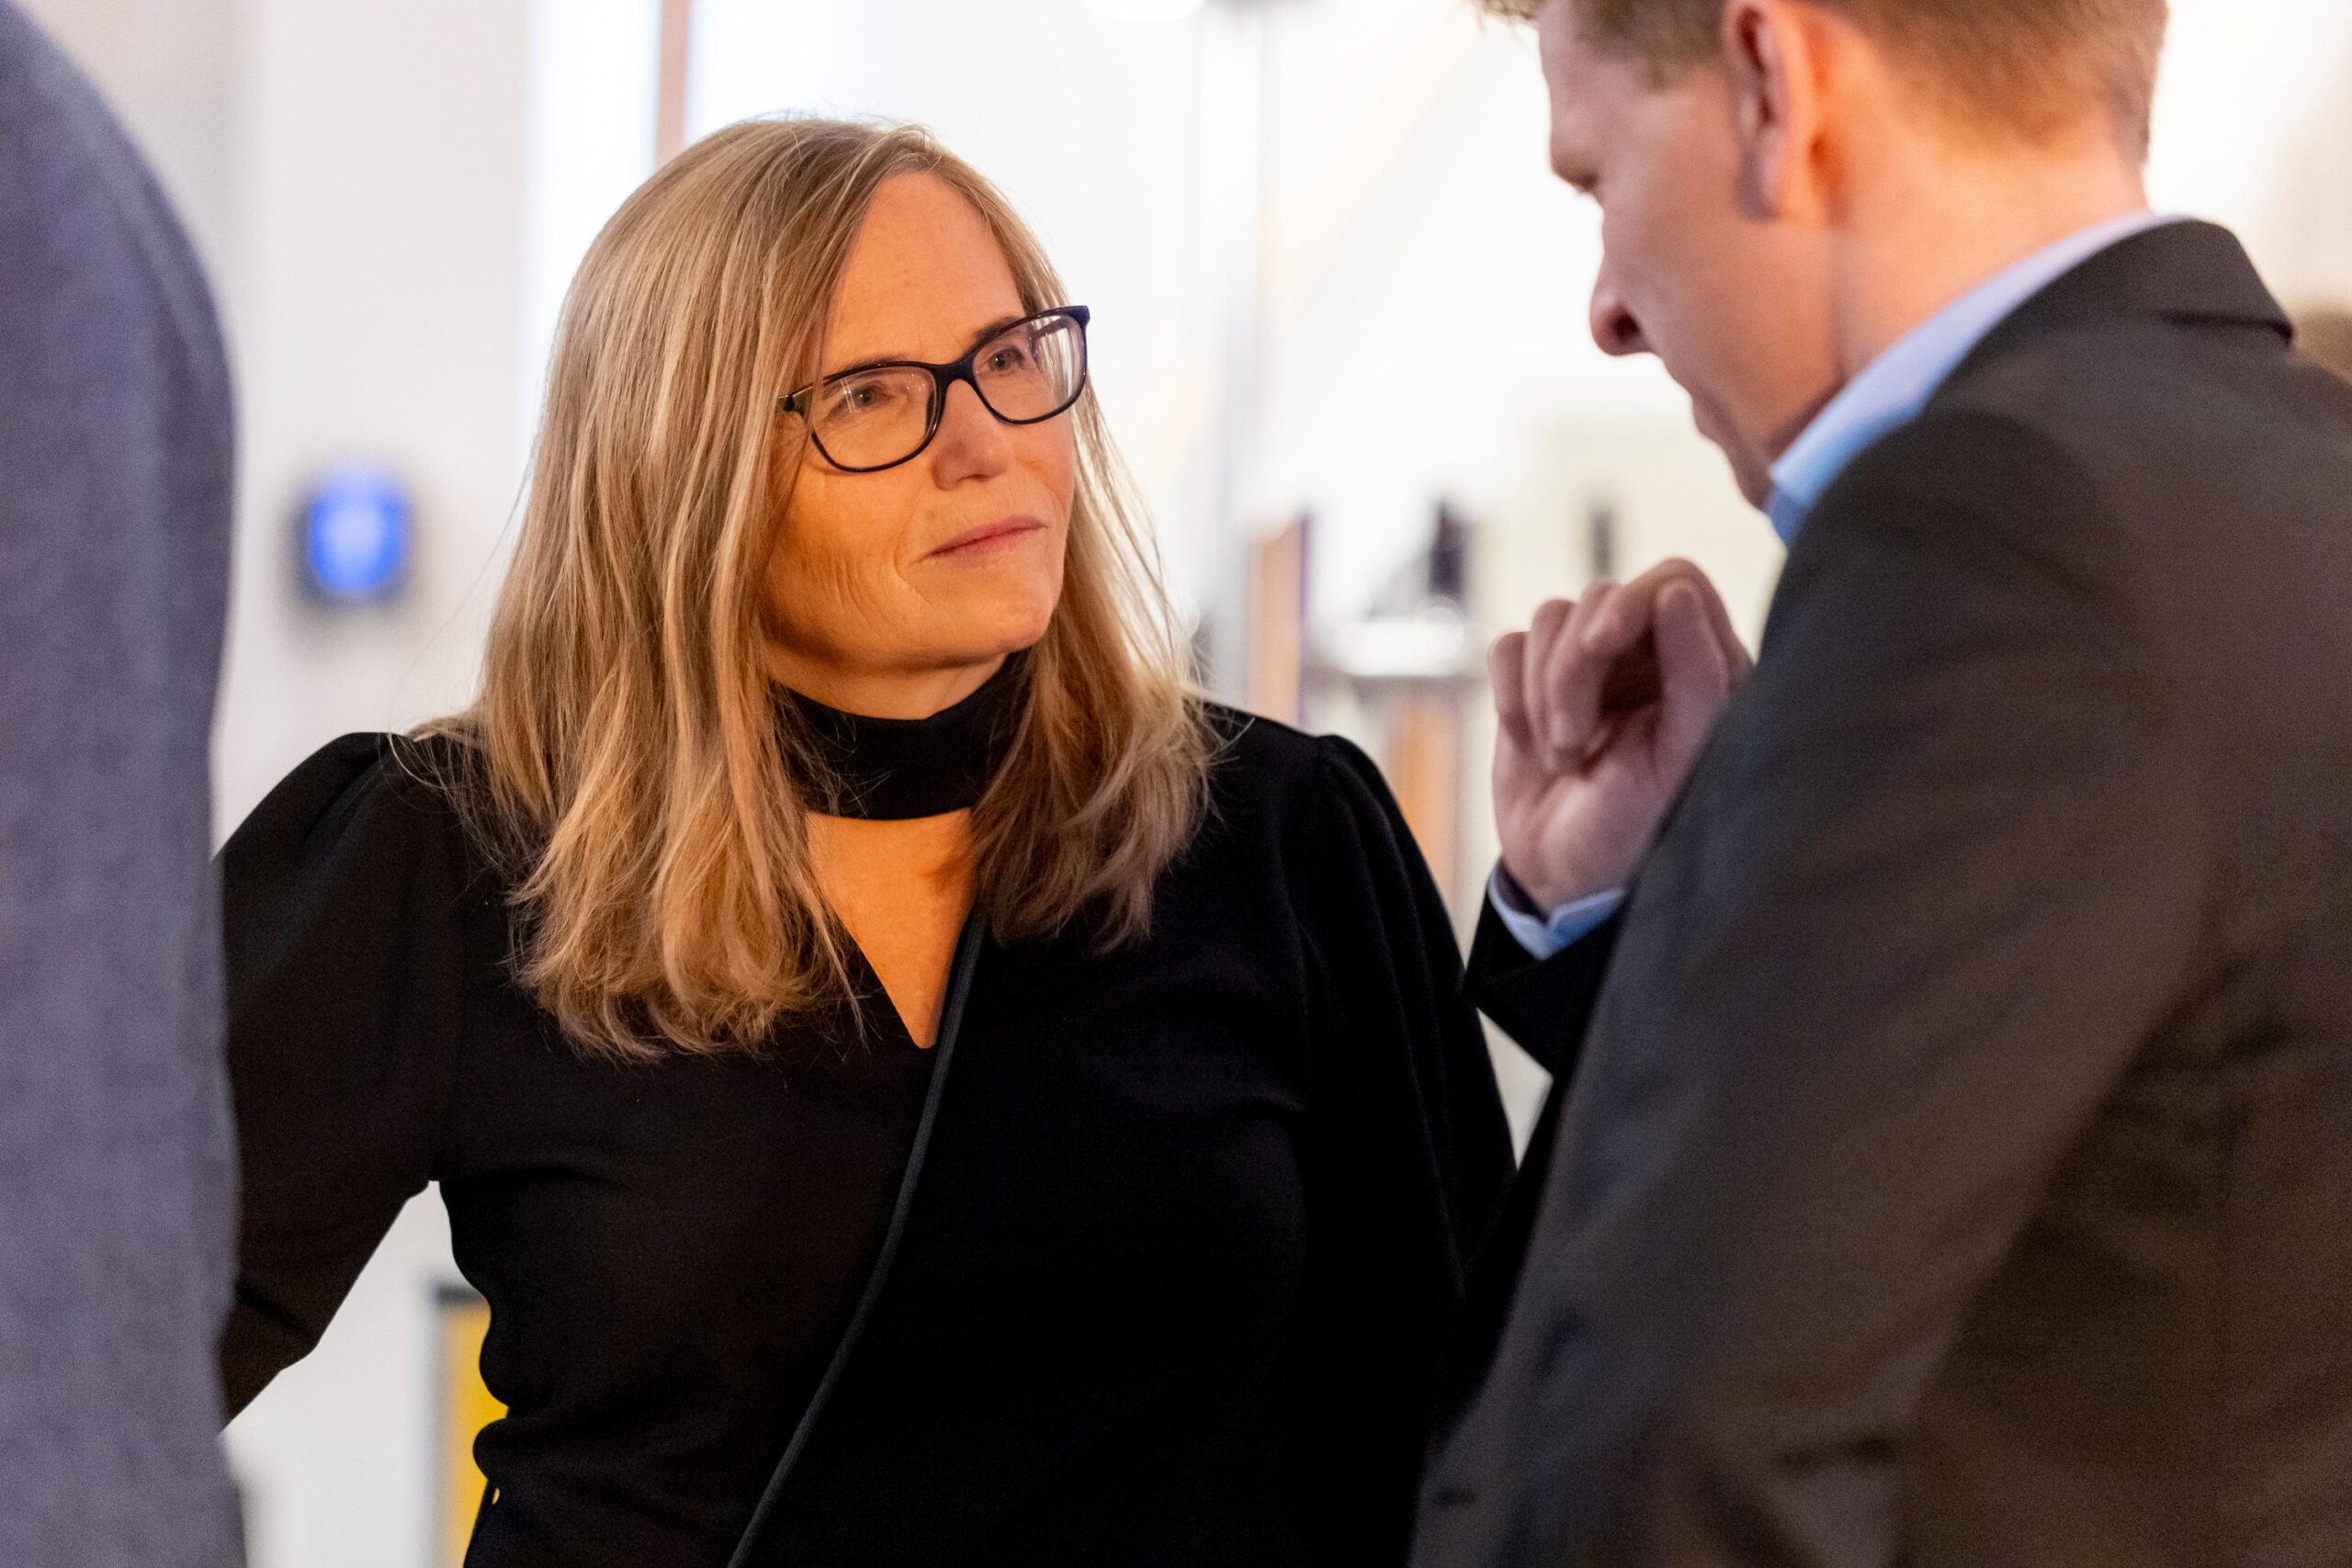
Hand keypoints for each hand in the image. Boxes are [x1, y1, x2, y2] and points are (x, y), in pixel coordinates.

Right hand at [1490, 559, 1752, 912]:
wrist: (1565, 879)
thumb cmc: (1639, 830)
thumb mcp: (1681, 761)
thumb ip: (1698, 675)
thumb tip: (1675, 594)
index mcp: (1705, 665)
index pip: (1672, 579)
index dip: (1629, 602)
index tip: (1602, 646)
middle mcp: (1650, 654)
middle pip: (1600, 597)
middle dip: (1573, 670)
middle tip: (1574, 742)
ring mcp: (1590, 665)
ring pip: (1549, 617)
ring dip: (1541, 691)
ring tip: (1561, 754)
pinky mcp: (1533, 681)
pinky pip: (1507, 644)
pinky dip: (1508, 693)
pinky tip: (1529, 742)